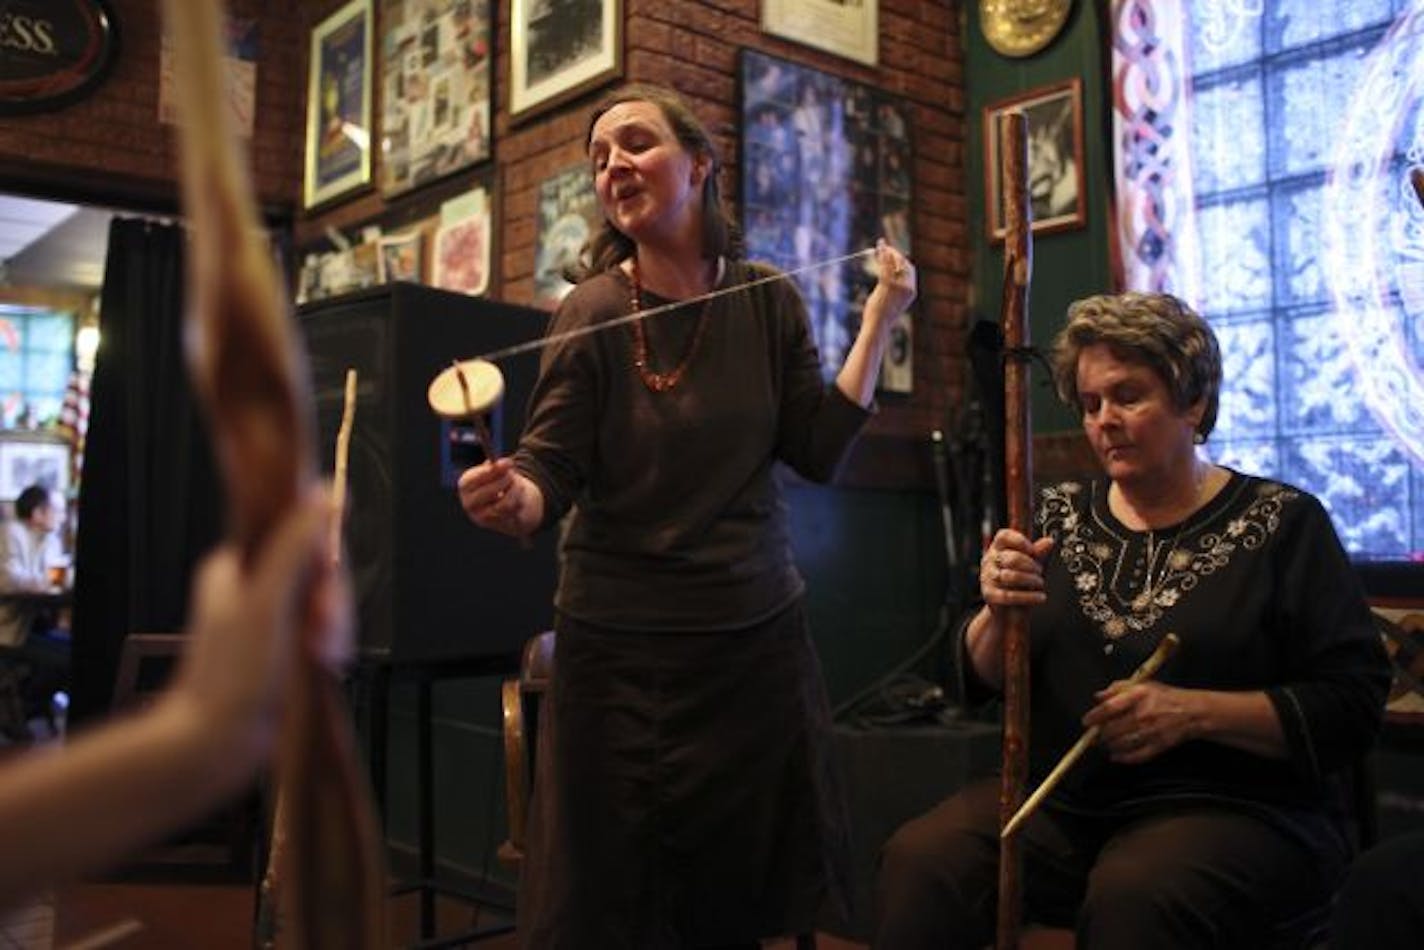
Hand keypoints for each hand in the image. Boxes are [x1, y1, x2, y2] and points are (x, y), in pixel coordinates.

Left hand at [171, 487, 351, 761]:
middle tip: (322, 630)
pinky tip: (325, 665)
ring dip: (333, 630)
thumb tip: (320, 494)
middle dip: (331, 604)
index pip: (298, 535)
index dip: (323, 557)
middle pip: (319, 572)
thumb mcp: (265, 602)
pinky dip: (331, 647)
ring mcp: (272, 618)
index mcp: (237, 565)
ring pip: (327, 604)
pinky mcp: (287, 647)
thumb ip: (294, 545)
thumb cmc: (231, 676)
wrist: (217, 744)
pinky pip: (326, 632)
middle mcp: (255, 587)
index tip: (325, 585)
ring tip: (322, 657)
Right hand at [458, 458, 539, 537]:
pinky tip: (517, 499)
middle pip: (490, 491)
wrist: (506, 506)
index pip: (473, 479)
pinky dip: (519, 502)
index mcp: (465, 486)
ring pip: (505, 503)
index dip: (491, 471)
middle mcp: (469, 504)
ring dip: (516, 490)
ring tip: (518, 484)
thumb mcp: (495, 471)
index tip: (507, 462)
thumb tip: (506, 463)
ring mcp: (482, 517)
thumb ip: (498, 466)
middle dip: (505, 479)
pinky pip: (513, 513)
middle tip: (513, 473)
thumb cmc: (497, 482)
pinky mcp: (498, 525)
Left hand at [869, 239, 916, 315]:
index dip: (901, 260)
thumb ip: (892, 288)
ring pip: (894, 263)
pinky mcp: (888, 286)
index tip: (892, 254)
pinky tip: (878, 249)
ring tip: (880, 244)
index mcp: (911, 291)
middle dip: (894, 253)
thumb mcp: (890, 300)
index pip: (909, 270)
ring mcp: (899, 286)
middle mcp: (908, 287)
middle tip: (884, 247)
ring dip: (887, 252)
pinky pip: (886, 266)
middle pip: (903, 264)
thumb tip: (886, 277)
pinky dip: (881, 256)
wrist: (878, 325)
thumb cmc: (881, 315)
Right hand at [979, 528, 1054, 612]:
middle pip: (1011, 558)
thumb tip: (1049, 541)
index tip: (1032, 550)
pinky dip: (1029, 597)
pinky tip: (1041, 597)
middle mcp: (989, 560)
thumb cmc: (1019, 580)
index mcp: (998, 547)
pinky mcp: (989, 595)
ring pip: (1011, 577)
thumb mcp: (1030, 563)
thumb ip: (1038, 552)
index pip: (1003, 536)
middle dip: (1031, 565)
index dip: (1019, 541)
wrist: (1007, 609)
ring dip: (1031, 580)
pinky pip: (1009, 596)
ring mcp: (987, 578)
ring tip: (1040, 583)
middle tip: (1040, 571)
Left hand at [1083, 680, 1198, 763]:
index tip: (1086, 721)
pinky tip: (1115, 755)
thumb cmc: (1164, 697)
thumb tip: (1098, 697)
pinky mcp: (1157, 747)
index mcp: (1138, 697)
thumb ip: (1117, 688)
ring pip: (1121, 744)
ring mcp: (1151, 733)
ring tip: (1104, 743)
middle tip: (1093, 735)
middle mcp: (1143, 715)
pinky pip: (1136, 756)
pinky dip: (1123, 758)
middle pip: (1112, 730)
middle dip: (1099, 734)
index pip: (1109, 708)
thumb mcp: (1141, 685)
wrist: (1192, 712)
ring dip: (1108, 745)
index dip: (1094, 716)